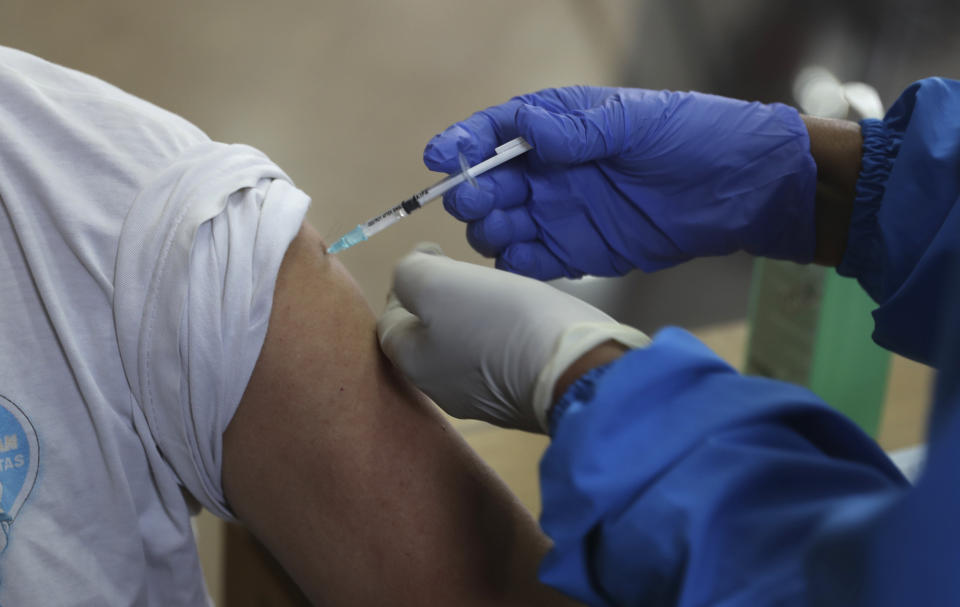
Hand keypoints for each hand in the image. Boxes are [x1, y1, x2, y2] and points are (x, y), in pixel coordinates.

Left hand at [377, 245, 649, 432]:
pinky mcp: (523, 398)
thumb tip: (413, 273)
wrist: (577, 370)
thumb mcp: (438, 284)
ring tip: (492, 291)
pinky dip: (500, 337)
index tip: (432, 252)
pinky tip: (521, 321)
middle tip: (460, 271)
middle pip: (426, 338)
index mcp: (414, 364)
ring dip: (470, 320)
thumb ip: (410, 275)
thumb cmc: (499, 323)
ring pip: (463, 349)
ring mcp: (485, 400)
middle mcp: (442, 390)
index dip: (403, 284)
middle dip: (436, 303)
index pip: (389, 322)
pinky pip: (499, 361)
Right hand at [424, 86, 815, 278]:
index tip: (438, 158)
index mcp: (559, 127)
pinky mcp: (577, 251)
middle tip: (478, 202)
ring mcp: (561, 212)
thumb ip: (577, 130)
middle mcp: (551, 170)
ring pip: (501, 226)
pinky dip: (517, 264)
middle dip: (473, 192)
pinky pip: (531, 261)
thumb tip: (524, 126)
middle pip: (489, 184)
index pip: (496, 132)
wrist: (739, 190)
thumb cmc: (693, 137)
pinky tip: (520, 261)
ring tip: (502, 231)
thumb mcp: (635, 122)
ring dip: (490, 231)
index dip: (462, 143)